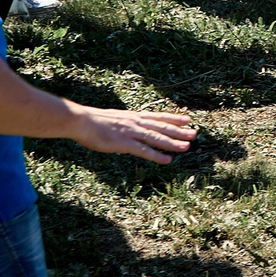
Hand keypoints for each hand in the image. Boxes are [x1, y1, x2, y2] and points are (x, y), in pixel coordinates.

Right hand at [67, 104, 197, 163]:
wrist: (80, 121)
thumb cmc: (92, 121)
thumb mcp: (113, 120)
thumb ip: (124, 126)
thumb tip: (129, 135)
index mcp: (133, 116)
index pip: (157, 117)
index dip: (173, 118)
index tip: (187, 119)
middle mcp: (135, 123)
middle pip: (161, 127)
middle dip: (179, 131)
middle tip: (195, 133)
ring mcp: (131, 133)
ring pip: (156, 138)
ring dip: (172, 143)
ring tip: (187, 146)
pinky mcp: (124, 143)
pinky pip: (143, 150)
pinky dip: (156, 155)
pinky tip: (167, 160)